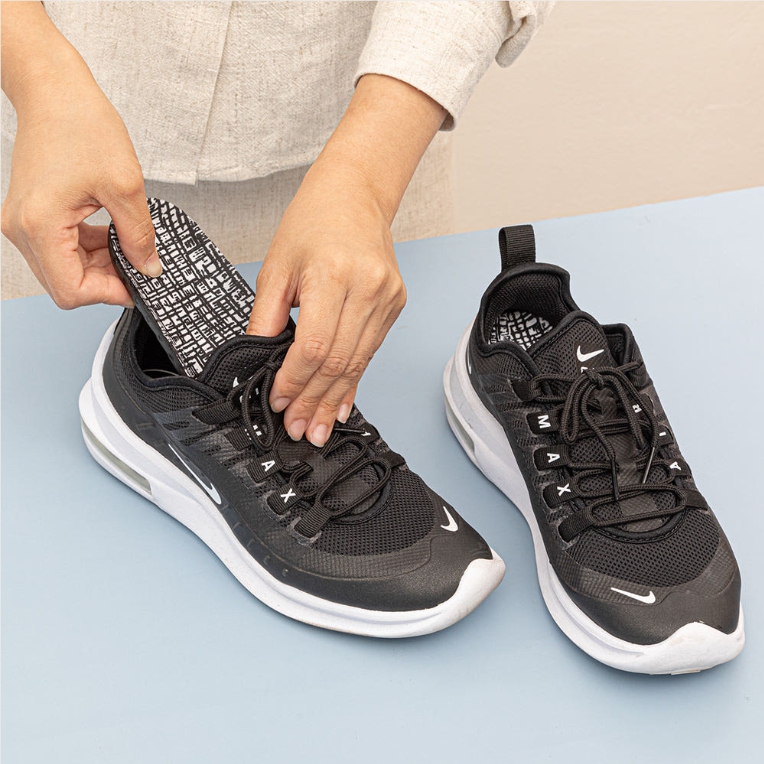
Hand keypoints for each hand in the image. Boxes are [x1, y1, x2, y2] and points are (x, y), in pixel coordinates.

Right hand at [1, 2, 159, 307]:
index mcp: (39, 225)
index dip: (109, 294)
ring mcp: (22, 222)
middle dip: (105, 280)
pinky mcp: (30, 215)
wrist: (55, 91)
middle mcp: (21, 228)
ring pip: (64, 269)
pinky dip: (88, 249)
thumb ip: (139, 236)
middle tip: (138, 263)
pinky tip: (110, 233)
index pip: (71, 291)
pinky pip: (60, 249)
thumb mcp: (126, 187)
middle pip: (66, 285)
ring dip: (99, 265)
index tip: (138, 285)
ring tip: (126, 242)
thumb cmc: (82, 124)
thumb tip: (149, 268)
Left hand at [248, 160, 406, 446]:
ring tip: (319, 427)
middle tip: (300, 429)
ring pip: (357, 363)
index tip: (280, 403)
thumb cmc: (314, 222)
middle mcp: (368, 288)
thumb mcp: (276, 267)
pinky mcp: (395, 305)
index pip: (314, 346)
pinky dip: (353, 381)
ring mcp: (387, 299)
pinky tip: (341, 403)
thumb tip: (257, 361)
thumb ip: (265, 318)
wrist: (355, 195)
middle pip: (339, 362)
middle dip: (315, 401)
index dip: (295, 381)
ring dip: (335, 400)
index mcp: (334, 275)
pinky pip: (371, 352)